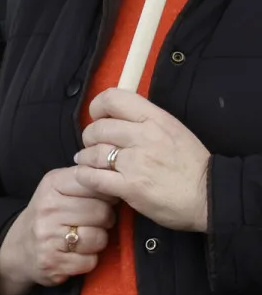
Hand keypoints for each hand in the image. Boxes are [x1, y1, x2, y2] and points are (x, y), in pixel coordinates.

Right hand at [0, 167, 116, 294]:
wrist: (19, 246)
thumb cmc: (50, 215)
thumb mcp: (60, 187)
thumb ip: (87, 179)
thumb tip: (121, 177)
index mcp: (52, 184)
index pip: (97, 184)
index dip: (107, 195)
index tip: (101, 200)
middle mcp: (47, 208)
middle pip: (102, 212)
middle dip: (105, 220)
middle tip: (92, 223)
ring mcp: (47, 236)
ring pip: (99, 238)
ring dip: (97, 242)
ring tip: (83, 239)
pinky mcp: (51, 262)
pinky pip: (90, 261)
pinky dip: (87, 260)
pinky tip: (75, 255)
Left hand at [75, 88, 210, 232]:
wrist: (210, 196)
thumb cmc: (192, 165)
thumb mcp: (174, 131)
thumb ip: (146, 122)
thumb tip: (118, 118)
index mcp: (156, 119)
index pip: (113, 99)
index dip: (98, 107)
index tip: (98, 117)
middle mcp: (144, 136)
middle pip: (97, 129)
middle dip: (89, 138)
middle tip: (92, 145)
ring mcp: (135, 162)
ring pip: (92, 153)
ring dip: (85, 158)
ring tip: (87, 162)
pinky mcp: (129, 186)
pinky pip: (92, 177)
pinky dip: (84, 176)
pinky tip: (85, 176)